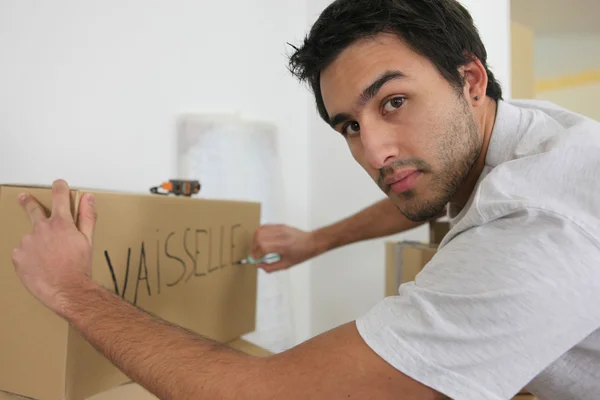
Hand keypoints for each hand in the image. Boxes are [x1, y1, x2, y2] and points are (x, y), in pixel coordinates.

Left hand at [11, 179, 96, 316]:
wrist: (66, 290)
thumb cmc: (79, 267)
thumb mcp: (88, 240)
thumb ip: (87, 216)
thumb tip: (88, 198)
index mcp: (61, 223)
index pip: (59, 196)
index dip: (59, 187)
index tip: (58, 184)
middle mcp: (42, 228)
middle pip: (33, 209)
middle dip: (29, 202)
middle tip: (24, 197)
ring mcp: (27, 242)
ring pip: (30, 235)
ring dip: (35, 240)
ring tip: (46, 256)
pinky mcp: (18, 256)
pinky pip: (22, 251)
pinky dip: (29, 255)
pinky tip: (38, 264)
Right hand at [250, 224, 317, 271]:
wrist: (311, 242)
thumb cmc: (301, 254)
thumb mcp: (286, 265)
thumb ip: (271, 267)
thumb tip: (259, 266)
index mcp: (283, 246)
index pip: (263, 247)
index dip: (256, 254)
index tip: (256, 260)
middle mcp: (281, 235)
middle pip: (259, 237)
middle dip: (254, 247)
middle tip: (256, 254)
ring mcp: (280, 228)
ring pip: (260, 230)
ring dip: (255, 240)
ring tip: (259, 247)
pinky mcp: (280, 225)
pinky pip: (265, 227)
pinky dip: (260, 234)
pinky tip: (263, 240)